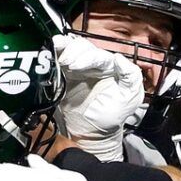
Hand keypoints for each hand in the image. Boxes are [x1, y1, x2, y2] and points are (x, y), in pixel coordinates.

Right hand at [52, 34, 145, 160]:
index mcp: (110, 66)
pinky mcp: (64, 74)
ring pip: (69, 49)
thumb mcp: (130, 98)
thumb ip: (131, 77)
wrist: (92, 133)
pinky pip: (58, 59)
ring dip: (62, 49)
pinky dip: (53, 54)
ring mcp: (77, 68)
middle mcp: (93, 63)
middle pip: (82, 47)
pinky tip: (49, 54)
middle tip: (65, 63)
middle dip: (72, 52)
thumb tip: (119, 58)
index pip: (98, 55)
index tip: (75, 65)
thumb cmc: (112, 115)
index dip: (86, 57)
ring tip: (57, 58)